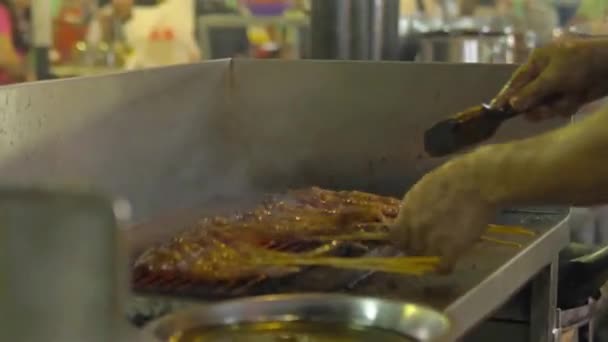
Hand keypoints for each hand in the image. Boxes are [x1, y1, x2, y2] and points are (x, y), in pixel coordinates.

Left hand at [389, 156, 496, 271]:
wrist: (477, 181)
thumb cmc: (453, 177)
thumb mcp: (423, 188)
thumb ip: (414, 207)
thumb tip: (410, 218)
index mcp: (407, 212)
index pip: (394, 237)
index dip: (402, 240)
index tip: (409, 240)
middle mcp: (415, 229)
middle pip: (410, 249)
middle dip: (418, 248)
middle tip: (431, 243)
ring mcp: (432, 241)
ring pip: (425, 258)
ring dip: (432, 256)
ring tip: (443, 250)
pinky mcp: (452, 250)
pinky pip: (443, 267)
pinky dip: (444, 268)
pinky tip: (448, 263)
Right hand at [492, 38, 607, 120]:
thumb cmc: (579, 63)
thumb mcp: (551, 78)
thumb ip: (531, 93)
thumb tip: (512, 105)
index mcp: (538, 62)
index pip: (516, 82)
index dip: (506, 96)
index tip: (495, 110)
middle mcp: (546, 74)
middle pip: (529, 97)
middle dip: (535, 106)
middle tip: (538, 112)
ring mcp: (559, 85)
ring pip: (545, 105)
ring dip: (552, 108)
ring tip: (565, 102)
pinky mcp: (571, 95)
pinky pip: (560, 107)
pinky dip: (566, 106)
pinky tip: (576, 99)